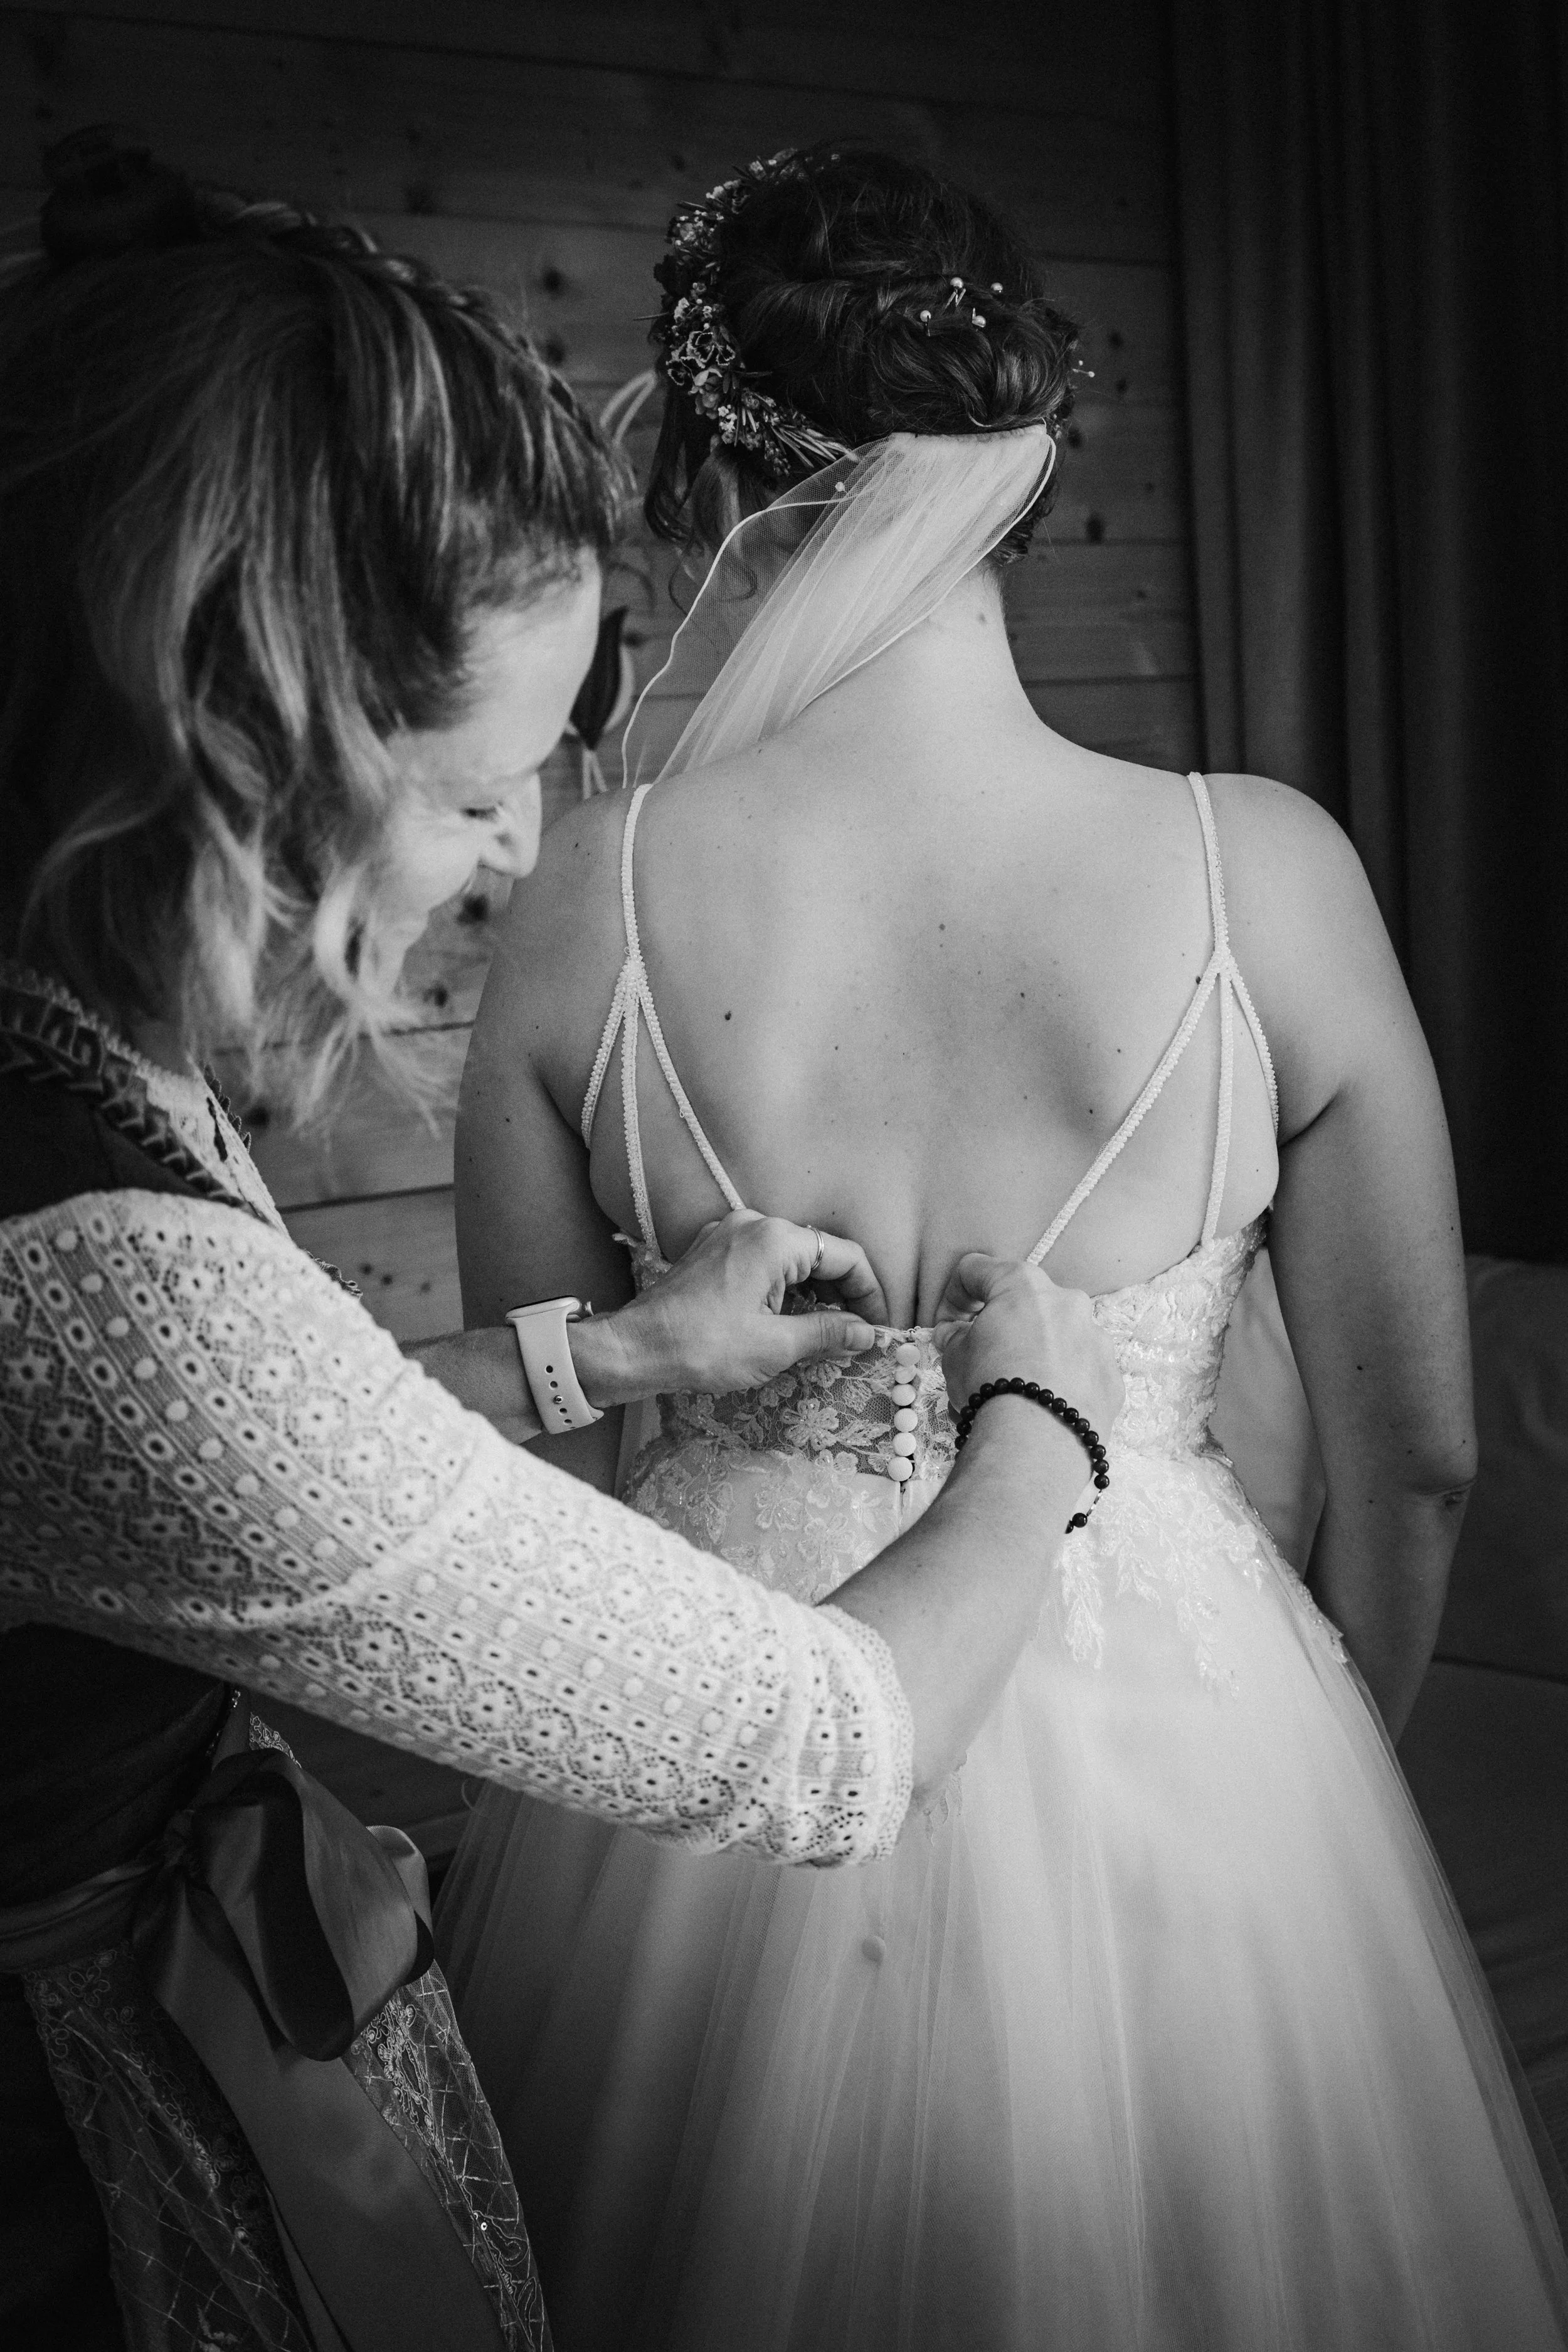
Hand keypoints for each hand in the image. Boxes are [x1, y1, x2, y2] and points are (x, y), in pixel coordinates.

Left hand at [580, 1210, 889, 1402]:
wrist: (636, 1348)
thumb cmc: (704, 1347)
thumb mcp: (776, 1346)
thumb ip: (829, 1332)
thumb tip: (868, 1333)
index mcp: (775, 1239)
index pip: (846, 1256)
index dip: (871, 1293)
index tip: (879, 1326)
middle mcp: (754, 1223)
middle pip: (819, 1252)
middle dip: (844, 1292)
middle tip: (858, 1333)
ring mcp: (729, 1233)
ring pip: (791, 1257)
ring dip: (815, 1291)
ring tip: (827, 1331)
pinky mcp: (712, 1250)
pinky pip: (763, 1260)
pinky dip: (784, 1286)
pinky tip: (789, 1318)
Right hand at [934, 1253, 1122, 1439]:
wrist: (1038, 1442)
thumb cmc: (991, 1386)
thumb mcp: (955, 1356)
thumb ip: (955, 1337)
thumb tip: (956, 1336)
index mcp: (1024, 1285)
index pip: (977, 1270)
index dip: (952, 1297)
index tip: (946, 1327)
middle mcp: (1067, 1302)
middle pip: (1025, 1303)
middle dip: (1000, 1326)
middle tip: (980, 1357)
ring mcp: (1096, 1338)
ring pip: (1058, 1337)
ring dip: (1034, 1353)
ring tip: (1013, 1389)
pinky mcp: (1111, 1376)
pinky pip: (1081, 1370)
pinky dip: (1061, 1382)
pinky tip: (1043, 1407)